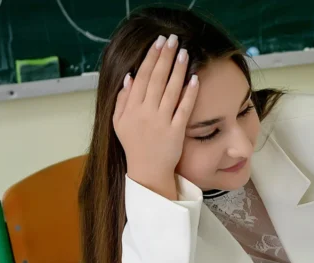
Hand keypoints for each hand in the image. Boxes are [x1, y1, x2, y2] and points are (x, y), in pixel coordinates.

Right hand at [113, 34, 198, 199]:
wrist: (147, 172)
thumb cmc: (134, 145)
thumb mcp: (119, 123)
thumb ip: (122, 100)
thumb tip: (129, 76)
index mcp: (130, 109)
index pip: (141, 77)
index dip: (150, 58)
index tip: (158, 43)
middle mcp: (145, 113)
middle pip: (156, 79)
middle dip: (165, 57)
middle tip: (173, 40)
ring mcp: (161, 122)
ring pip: (170, 91)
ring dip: (178, 70)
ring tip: (185, 53)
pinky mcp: (175, 132)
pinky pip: (183, 109)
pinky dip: (189, 94)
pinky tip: (194, 79)